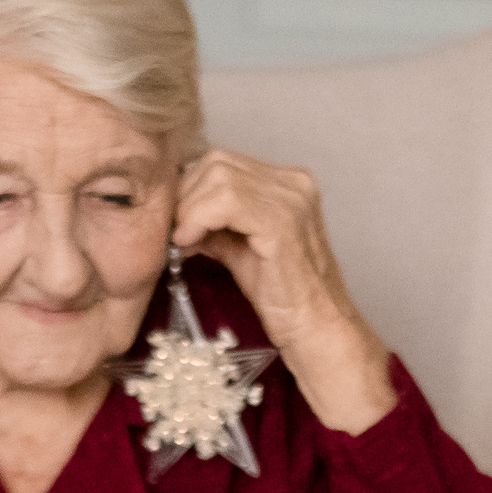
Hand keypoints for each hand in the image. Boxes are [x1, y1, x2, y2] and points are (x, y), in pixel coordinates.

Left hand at [172, 151, 394, 431]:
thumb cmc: (283, 298)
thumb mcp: (240, 250)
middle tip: (177, 233)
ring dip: (189, 209)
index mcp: (288, 184)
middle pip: (217, 162)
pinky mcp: (282, 222)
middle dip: (186, 195)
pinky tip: (190, 243)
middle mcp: (294, 183)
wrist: (315, 330)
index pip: (222, 163)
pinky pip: (224, 201)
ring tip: (185, 241)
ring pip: (217, 176)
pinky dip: (198, 218)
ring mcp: (291, 200)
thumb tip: (177, 214)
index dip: (190, 189)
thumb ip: (215, 224)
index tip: (177, 223)